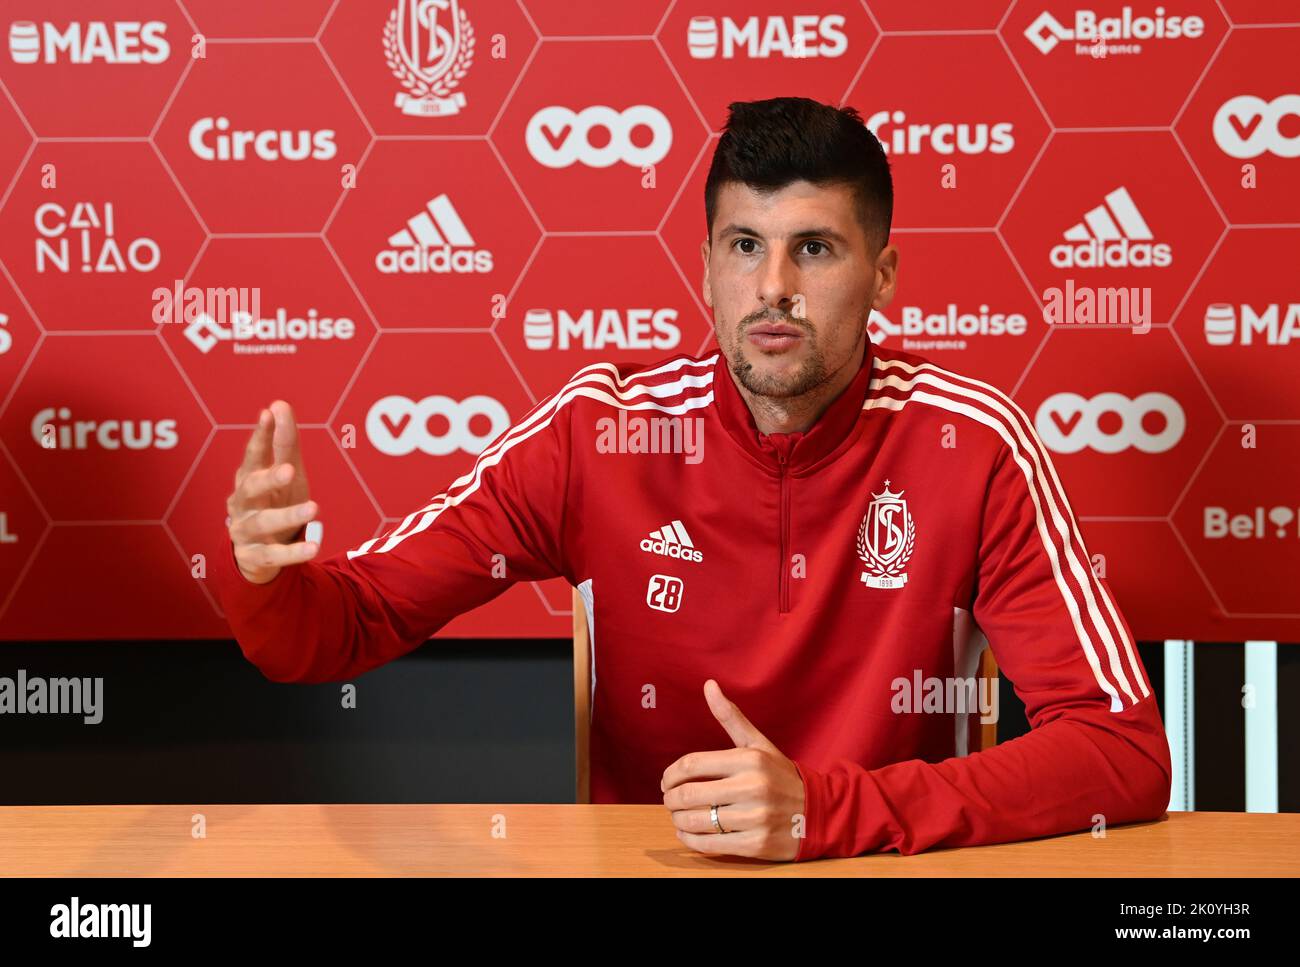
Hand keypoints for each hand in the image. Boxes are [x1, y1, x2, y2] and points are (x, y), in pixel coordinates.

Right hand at [225, 400, 318, 584]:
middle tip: (289, 469)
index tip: (269, 414)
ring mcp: (245, 531)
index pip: (253, 454)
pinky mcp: (254, 557)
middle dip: (268, 478)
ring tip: (313, 508)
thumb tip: (279, 404)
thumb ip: (284, 443)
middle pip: (250, 488)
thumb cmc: (273, 503)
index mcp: (248, 478)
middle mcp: (242, 503)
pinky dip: (293, 552)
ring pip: (263, 522)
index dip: (261, 435)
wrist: (256, 554)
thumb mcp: (284, 474)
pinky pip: (274, 555)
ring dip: (287, 515)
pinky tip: (314, 547)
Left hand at [660, 679, 806, 860]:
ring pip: (697, 821)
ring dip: (678, 820)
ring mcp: (756, 818)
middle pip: (689, 794)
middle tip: (669, 801)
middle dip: (670, 799)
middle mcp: (752, 787)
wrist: (818, 813)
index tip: (666, 781)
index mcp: (749, 759)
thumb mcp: (758, 744)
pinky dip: (691, 840)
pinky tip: (687, 834)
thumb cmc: (780, 776)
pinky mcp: (757, 844)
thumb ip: (731, 717)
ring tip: (678, 817)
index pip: (692, 764)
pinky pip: (711, 845)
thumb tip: (708, 685)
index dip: (670, 774)